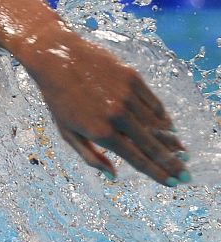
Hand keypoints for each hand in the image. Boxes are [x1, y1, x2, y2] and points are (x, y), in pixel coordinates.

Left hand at [29, 34, 188, 185]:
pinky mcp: (132, 78)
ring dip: (169, 139)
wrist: (57, 58)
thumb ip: (90, 157)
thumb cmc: (59, 100)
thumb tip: (113, 176)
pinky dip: (162, 116)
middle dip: (171, 162)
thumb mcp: (67, 133)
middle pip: (152, 145)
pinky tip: (167, 125)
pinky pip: (154, 103)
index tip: (172, 182)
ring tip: (180, 151)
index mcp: (100, 132)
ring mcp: (127, 95)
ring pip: (156, 124)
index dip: (157, 173)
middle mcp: (117, 115)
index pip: (137, 159)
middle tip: (185, 174)